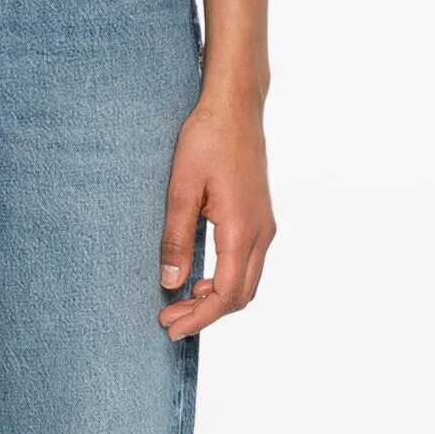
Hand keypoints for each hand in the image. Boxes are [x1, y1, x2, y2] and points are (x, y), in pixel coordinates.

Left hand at [157, 93, 275, 340]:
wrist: (235, 107)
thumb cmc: (207, 139)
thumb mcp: (181, 188)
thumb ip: (176, 238)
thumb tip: (171, 282)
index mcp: (242, 229)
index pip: (226, 294)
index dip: (199, 317)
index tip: (170, 326)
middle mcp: (261, 232)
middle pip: (241, 295)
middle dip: (206, 314)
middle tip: (169, 319)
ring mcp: (265, 225)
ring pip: (247, 281)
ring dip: (217, 299)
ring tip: (180, 301)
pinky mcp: (260, 218)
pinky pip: (248, 263)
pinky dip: (226, 280)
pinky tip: (200, 277)